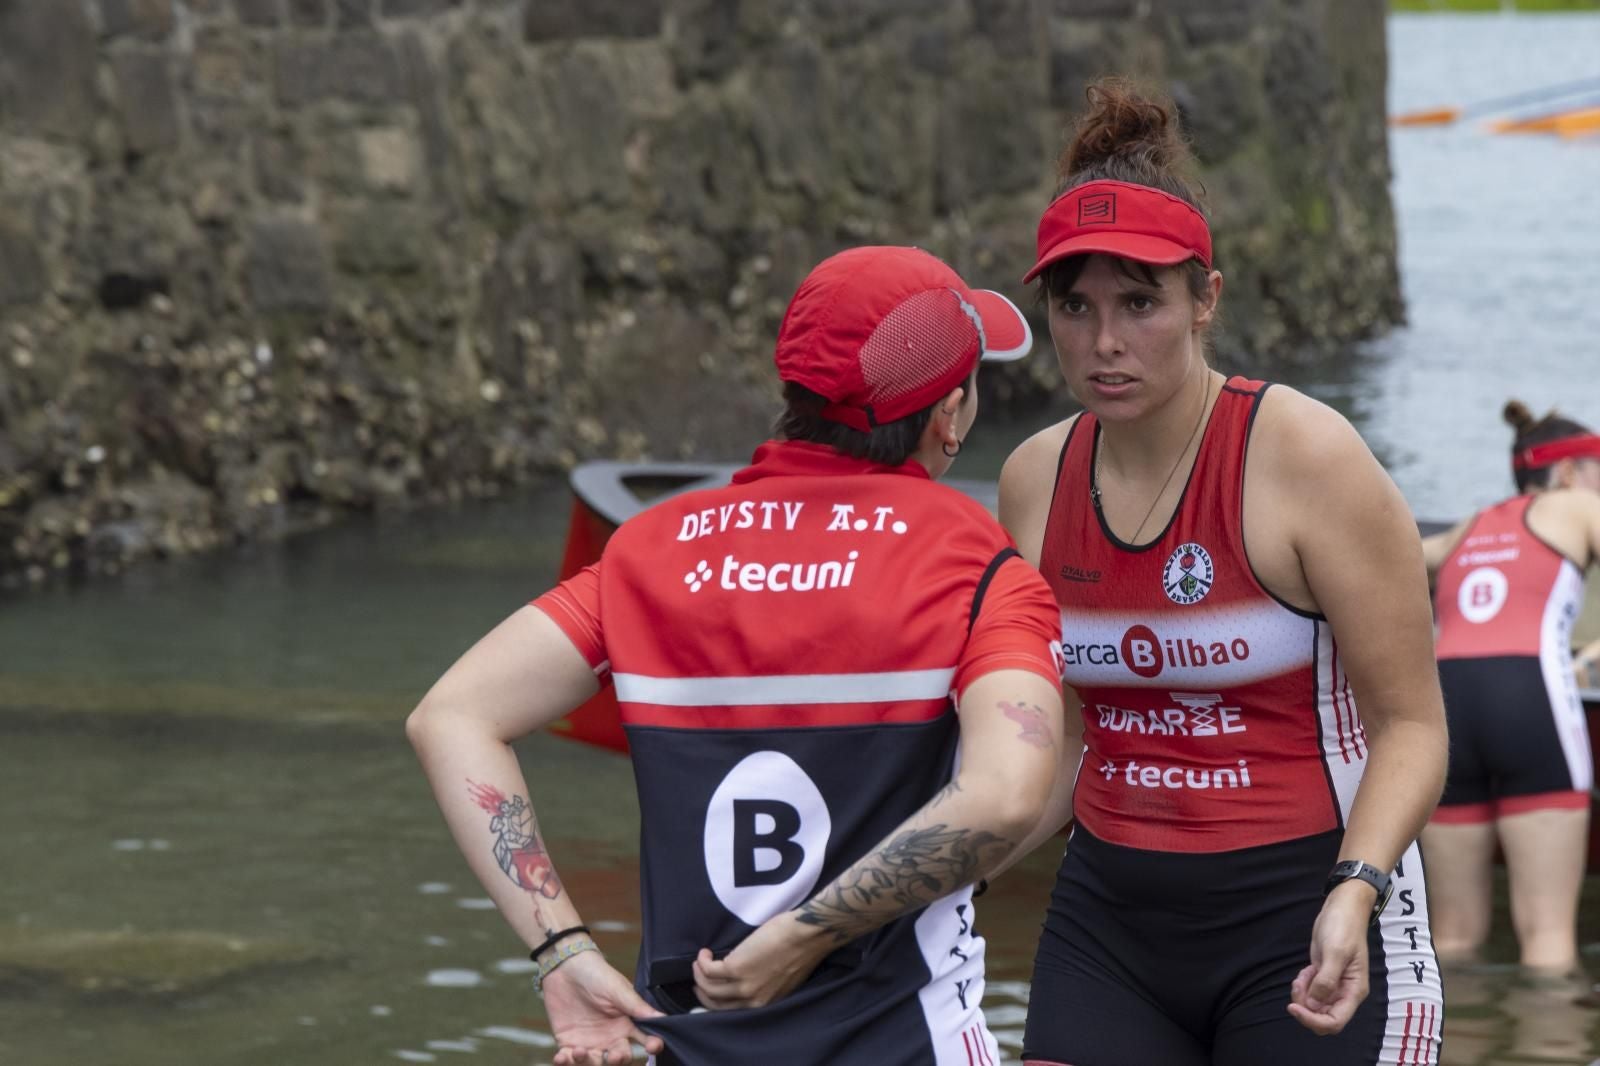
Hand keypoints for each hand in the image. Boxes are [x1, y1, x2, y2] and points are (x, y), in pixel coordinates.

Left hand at [545, 951, 664, 1064]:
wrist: (566, 967)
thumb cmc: (597, 975)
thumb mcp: (618, 990)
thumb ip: (638, 1007)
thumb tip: (664, 1019)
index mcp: (627, 1025)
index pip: (645, 1041)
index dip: (652, 1046)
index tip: (653, 1047)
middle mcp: (610, 1038)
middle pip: (619, 1060)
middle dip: (618, 1062)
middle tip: (613, 1057)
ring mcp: (590, 1043)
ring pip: (594, 1064)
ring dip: (588, 1064)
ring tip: (580, 1051)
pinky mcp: (568, 1043)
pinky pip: (568, 1060)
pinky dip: (565, 1063)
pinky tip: (562, 1058)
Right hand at [692, 913, 833, 1010]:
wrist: (807, 935)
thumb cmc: (801, 950)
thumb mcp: (783, 978)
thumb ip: (765, 985)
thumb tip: (749, 977)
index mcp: (766, 1004)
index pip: (732, 1012)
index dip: (716, 1002)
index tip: (709, 991)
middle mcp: (753, 1000)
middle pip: (716, 1003)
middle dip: (703, 991)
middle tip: (699, 978)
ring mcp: (744, 985)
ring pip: (708, 988)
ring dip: (699, 974)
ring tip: (700, 961)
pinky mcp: (736, 967)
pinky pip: (708, 970)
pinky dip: (702, 961)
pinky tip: (704, 953)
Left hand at [1288, 883, 1371, 1034]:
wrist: (1342, 908)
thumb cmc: (1343, 928)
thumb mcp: (1335, 953)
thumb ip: (1325, 981)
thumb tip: (1313, 1005)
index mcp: (1353, 991)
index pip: (1335, 1021)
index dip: (1314, 1020)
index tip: (1294, 1007)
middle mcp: (1345, 993)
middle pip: (1322, 1017)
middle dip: (1305, 1006)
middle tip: (1298, 984)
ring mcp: (1333, 985)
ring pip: (1314, 1005)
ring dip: (1302, 994)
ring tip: (1302, 974)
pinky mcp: (1323, 975)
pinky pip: (1310, 991)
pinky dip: (1303, 985)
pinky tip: (1304, 970)